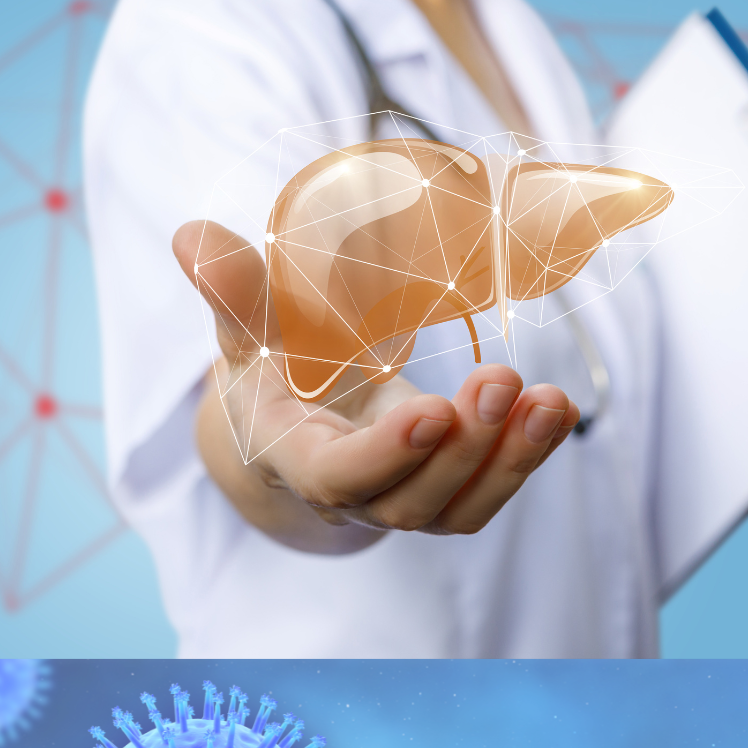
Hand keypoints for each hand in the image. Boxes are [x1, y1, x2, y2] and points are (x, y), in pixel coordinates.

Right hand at [177, 220, 579, 551]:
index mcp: (290, 453)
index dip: (383, 455)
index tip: (430, 410)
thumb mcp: (248, 327)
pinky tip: (555, 410)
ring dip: (508, 460)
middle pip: (405, 502)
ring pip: (454, 510)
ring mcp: (395, 497)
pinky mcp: (439, 490)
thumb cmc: (271, 364)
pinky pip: (484, 495)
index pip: (334, 477)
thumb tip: (192, 237)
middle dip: (460, 451)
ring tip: (549, 401)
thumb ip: (231, 290)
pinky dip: (524, 458)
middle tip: (500, 381)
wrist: (294, 415)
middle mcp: (345, 491)